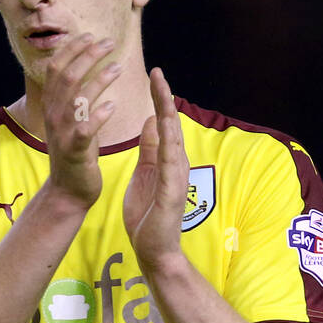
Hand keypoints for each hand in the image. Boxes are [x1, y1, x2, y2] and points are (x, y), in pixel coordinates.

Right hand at [41, 33, 121, 209]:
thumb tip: (80, 67)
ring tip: (118, 67)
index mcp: (51, 106)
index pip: (56, 68)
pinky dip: (98, 115)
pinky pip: (85, 129)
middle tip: (109, 43)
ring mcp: (62, 134)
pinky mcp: (75, 151)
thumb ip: (72, 96)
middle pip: (67, 76)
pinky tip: (113, 105)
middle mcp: (53, 116)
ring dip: (98, 79)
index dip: (72, 49)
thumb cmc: (74, 153)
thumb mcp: (68, 121)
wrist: (67, 192)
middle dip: (88, 56)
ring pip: (77, 98)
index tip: (91, 35)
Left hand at [123, 67, 189, 268]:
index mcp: (167, 160)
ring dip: (168, 114)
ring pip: (174, 139)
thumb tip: (152, 120)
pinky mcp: (173, 193)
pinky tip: (165, 125)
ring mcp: (177, 178)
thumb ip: (150, 149)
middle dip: (164, 98)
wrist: (154, 250)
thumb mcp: (145, 173)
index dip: (159, 99)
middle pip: (172, 125)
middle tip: (156, 71)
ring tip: (162, 90)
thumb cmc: (149, 215)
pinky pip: (170, 164)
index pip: (164, 123)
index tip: (153, 74)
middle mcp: (176, 164)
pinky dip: (167, 143)